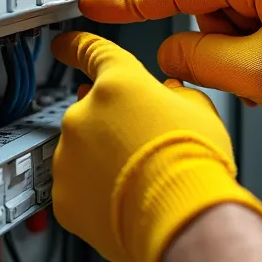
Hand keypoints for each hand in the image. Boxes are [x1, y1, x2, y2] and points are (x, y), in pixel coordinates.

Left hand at [50, 31, 261, 261]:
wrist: (184, 216)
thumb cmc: (195, 163)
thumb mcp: (198, 110)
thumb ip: (175, 95)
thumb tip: (170, 96)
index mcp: (119, 84)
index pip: (90, 52)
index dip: (76, 46)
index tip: (63, 46)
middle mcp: (84, 113)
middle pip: (90, 112)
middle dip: (111, 126)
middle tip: (141, 146)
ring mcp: (68, 155)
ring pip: (80, 152)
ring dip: (102, 161)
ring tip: (138, 181)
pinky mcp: (63, 195)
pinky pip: (75, 189)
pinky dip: (93, 194)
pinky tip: (122, 202)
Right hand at [78, 0, 261, 166]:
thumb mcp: (253, 74)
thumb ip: (196, 58)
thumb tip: (171, 51)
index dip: (134, 1)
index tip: (96, 1)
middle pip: (212, 9)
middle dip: (219, 47)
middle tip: (251, 76)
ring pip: (236, 24)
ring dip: (242, 57)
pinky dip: (261, 56)